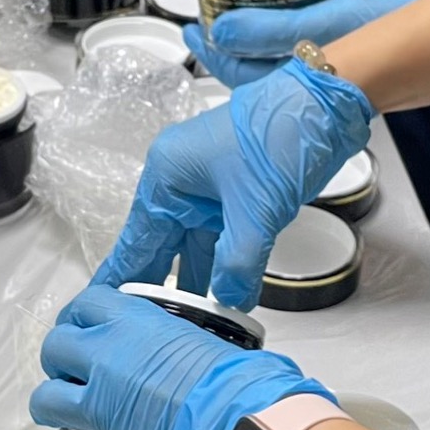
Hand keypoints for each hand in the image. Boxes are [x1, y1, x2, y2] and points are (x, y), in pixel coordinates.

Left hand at [33, 286, 331, 429]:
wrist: (246, 425)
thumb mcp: (209, 339)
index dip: (81, 316)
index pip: (85, 306)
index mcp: (132, 326)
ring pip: (46, 402)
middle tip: (74, 366)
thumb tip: (193, 352)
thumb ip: (183, 341)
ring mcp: (104, 411)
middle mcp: (107, 363)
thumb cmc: (241, 382)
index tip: (84, 323)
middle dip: (59, 359)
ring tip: (71, 410)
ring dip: (55, 406)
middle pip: (54, 350)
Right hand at [93, 58, 374, 308]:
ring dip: (198, 281)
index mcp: (167, 176)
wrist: (327, 103)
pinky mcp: (239, 194)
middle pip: (163, 246)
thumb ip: (238, 262)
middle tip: (146, 327)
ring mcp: (210, 187)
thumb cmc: (281, 134)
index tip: (102, 305)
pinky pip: (222, 238)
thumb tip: (229, 300)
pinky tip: (226, 296)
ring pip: (195, 245)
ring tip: (187, 324)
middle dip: (161, 287)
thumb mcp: (256, 208)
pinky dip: (225, 266)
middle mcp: (181, 181)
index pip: (137, 241)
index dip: (123, 276)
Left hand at [187, 0, 429, 87]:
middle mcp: (319, 86)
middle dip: (232, 51)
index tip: (191, 30)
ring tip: (237, 21)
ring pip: (285, 68)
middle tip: (206, 23)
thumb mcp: (331, 19)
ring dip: (260, 49)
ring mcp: (339, 78)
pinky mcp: (357, 67)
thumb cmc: (406, 23)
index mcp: (309, 81)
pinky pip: (311, 62)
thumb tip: (221, 31)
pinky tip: (289, 29)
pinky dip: (292, 48)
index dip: (213, 54)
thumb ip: (273, 28)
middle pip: (259, 73)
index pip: (243, 74)